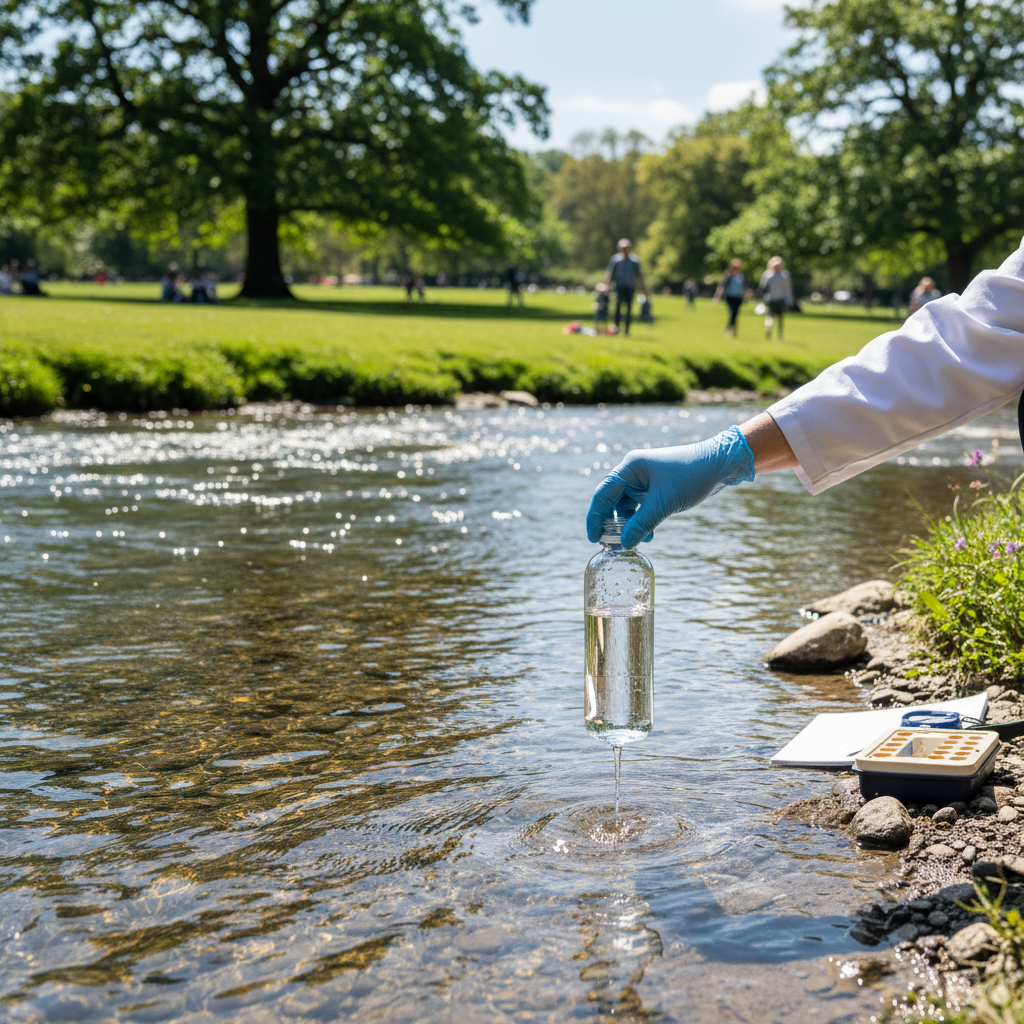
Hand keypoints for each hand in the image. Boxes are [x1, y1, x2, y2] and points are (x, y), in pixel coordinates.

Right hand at [586, 426, 754, 547]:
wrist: (720, 464)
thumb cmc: (692, 476)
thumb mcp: (665, 503)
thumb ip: (642, 524)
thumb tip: (624, 544)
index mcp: (630, 467)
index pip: (602, 494)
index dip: (595, 517)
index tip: (593, 539)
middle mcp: (633, 472)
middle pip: (611, 501)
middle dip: (611, 524)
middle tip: (610, 545)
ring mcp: (644, 479)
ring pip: (626, 507)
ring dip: (628, 525)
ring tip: (635, 542)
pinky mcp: (655, 487)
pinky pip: (640, 507)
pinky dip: (641, 521)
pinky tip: (649, 535)